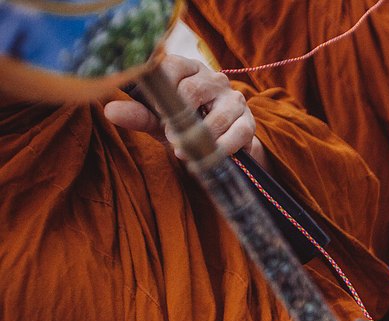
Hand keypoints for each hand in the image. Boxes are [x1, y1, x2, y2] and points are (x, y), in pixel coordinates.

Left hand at [103, 54, 262, 160]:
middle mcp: (212, 78)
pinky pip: (236, 134)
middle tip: (170, 136)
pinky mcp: (248, 121)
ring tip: (184, 151)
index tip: (155, 111)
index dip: (162, 90)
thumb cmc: (183, 125)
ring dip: (199, 137)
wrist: (217, 146)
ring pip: (216, 115)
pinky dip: (220, 148)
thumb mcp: (157, 120)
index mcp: (186, 68)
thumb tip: (109, 110)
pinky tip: (207, 156)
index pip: (171, 66)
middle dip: (179, 117)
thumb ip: (138, 114)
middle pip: (193, 90)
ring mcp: (233, 99)